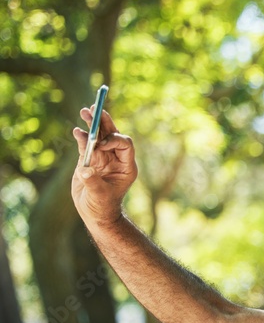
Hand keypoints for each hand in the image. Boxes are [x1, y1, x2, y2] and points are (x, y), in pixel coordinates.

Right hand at [71, 107, 137, 227]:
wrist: (94, 213)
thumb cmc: (102, 207)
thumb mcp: (100, 195)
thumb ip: (93, 181)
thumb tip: (85, 170)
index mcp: (126, 166)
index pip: (125, 145)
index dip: (114, 140)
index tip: (101, 143)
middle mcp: (116, 159)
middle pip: (112, 134)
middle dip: (105, 122)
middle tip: (96, 108)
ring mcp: (102, 158)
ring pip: (99, 136)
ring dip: (93, 124)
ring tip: (85, 111)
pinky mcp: (89, 160)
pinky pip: (86, 144)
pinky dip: (81, 137)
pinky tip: (77, 131)